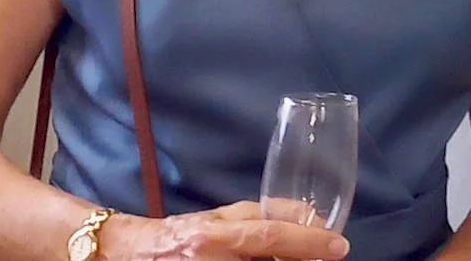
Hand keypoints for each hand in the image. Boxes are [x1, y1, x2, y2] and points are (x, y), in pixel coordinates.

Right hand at [96, 203, 349, 259]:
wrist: (131, 255)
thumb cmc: (183, 233)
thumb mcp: (224, 217)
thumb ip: (266, 214)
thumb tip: (312, 216)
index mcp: (216, 237)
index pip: (269, 237)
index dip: (308, 242)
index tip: (339, 247)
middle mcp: (209, 259)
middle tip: (325, 259)